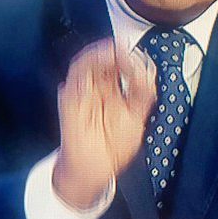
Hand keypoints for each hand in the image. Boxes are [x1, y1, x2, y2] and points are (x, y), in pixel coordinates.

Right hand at [53, 38, 156, 209]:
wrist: (95, 170)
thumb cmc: (113, 148)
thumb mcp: (136, 118)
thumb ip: (142, 95)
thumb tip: (147, 71)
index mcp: (112, 92)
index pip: (119, 66)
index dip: (129, 58)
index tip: (140, 57)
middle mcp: (96, 90)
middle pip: (102, 60)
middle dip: (115, 51)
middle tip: (127, 48)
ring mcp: (82, 94)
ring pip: (86, 63)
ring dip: (99, 53)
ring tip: (113, 50)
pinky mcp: (70, 101)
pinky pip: (74, 78)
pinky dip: (85, 67)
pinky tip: (99, 62)